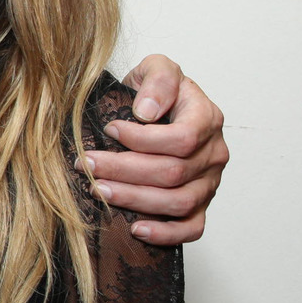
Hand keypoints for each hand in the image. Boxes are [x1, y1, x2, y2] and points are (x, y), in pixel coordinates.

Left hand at [79, 54, 227, 245]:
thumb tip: (147, 111)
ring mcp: (209, 183)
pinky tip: (135, 228)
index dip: (143, 139)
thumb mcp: (155, 69)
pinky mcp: (200, 206)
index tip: (109, 130)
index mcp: (207, 118)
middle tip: (87, 165)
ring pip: (178, 202)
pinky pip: (192, 228)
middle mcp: (214, 153)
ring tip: (98, 190)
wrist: (157, 111)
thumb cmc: (153, 93)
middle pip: (173, 172)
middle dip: (123, 170)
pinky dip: (165, 233)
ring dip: (134, 199)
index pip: (183, 138)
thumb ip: (157, 79)